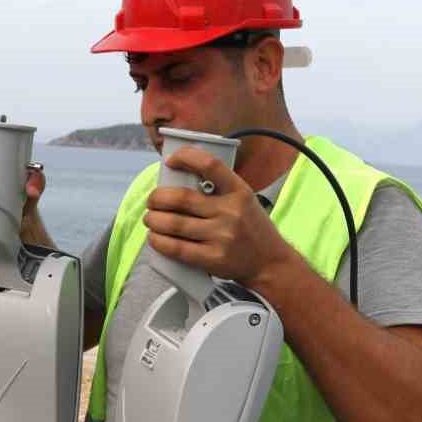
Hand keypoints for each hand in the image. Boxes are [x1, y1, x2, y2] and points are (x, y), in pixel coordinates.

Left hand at [143, 147, 296, 284]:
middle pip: (181, 198)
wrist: (270, 263)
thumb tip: (178, 181)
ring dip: (154, 220)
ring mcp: (222, 236)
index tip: (171, 161)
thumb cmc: (252, 229)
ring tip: (151, 219)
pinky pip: (177, 248)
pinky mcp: (213, 258)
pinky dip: (159, 242)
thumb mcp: (244, 200)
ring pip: (174, 224)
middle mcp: (231, 212)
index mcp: (239, 191)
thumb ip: (218, 190)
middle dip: (157, 198)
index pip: (210, 165)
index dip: (186, 158)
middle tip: (153, 201)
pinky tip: (155, 238)